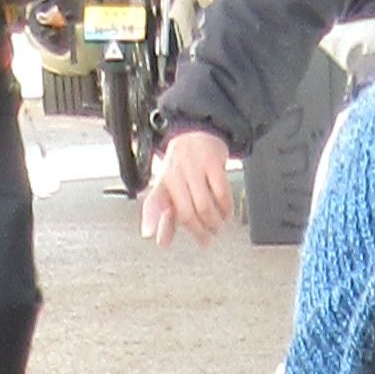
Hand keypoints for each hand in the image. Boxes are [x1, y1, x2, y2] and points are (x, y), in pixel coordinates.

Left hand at [141, 125, 234, 243]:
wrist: (198, 130)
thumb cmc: (183, 167)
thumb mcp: (171, 189)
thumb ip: (167, 217)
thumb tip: (162, 243)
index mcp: (163, 182)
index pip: (153, 202)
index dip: (150, 219)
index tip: (148, 235)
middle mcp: (175, 173)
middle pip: (186, 212)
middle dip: (198, 231)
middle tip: (205, 239)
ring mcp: (194, 167)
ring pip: (204, 206)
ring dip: (213, 222)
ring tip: (217, 227)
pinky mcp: (213, 162)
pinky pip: (221, 193)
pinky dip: (226, 208)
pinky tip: (226, 213)